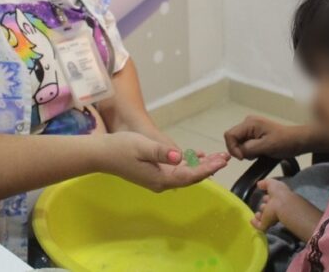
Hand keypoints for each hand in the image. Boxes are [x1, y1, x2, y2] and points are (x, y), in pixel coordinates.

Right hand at [100, 132, 228, 191]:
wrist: (102, 154)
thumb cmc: (121, 148)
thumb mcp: (142, 146)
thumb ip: (161, 151)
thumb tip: (179, 156)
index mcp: (161, 178)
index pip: (190, 175)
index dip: (208, 169)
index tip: (222, 161)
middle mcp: (162, 182)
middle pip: (191, 176)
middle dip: (210, 167)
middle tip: (226, 157)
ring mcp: (159, 178)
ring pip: (186, 173)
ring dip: (202, 165)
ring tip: (219, 157)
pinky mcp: (155, 172)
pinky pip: (178, 170)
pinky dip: (190, 163)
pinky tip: (199, 155)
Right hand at [224, 115, 304, 159]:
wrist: (298, 141)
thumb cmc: (284, 142)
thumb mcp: (266, 146)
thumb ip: (249, 148)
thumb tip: (239, 152)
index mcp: (249, 123)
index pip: (229, 135)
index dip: (232, 148)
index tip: (242, 158)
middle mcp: (248, 123)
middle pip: (233, 139)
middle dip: (240, 150)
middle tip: (254, 155)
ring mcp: (251, 128)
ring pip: (239, 143)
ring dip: (246, 151)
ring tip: (260, 153)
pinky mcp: (255, 134)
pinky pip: (245, 144)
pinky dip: (250, 151)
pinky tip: (260, 152)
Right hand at [252, 178, 298, 231]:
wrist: (283, 206)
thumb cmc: (279, 193)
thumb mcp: (272, 184)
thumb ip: (265, 183)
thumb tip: (258, 184)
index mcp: (279, 198)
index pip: (273, 198)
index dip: (268, 197)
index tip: (264, 197)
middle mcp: (276, 208)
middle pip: (269, 208)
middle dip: (264, 207)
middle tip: (261, 206)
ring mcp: (272, 217)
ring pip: (265, 217)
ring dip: (260, 216)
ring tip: (257, 214)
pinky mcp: (267, 224)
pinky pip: (260, 225)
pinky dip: (255, 224)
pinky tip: (251, 220)